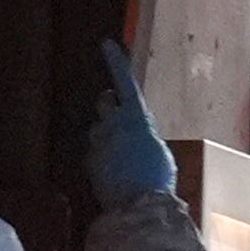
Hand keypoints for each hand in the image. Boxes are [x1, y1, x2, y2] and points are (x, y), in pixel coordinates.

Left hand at [80, 38, 177, 209]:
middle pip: (104, 102)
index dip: (116, 62)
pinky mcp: (90, 162)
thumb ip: (145, 136)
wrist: (139, 206)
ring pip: (98, 130)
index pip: (124, 82)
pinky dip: (103, 159)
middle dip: (109, 104)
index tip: (106, 44)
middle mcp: (114, 124)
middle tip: (117, 113)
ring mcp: (99, 143)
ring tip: (122, 155)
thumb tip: (138, 136)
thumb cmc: (157, 179)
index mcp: (137, 118)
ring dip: (106, 135)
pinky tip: (116, 173)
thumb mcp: (159, 151)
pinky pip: (95, 154)